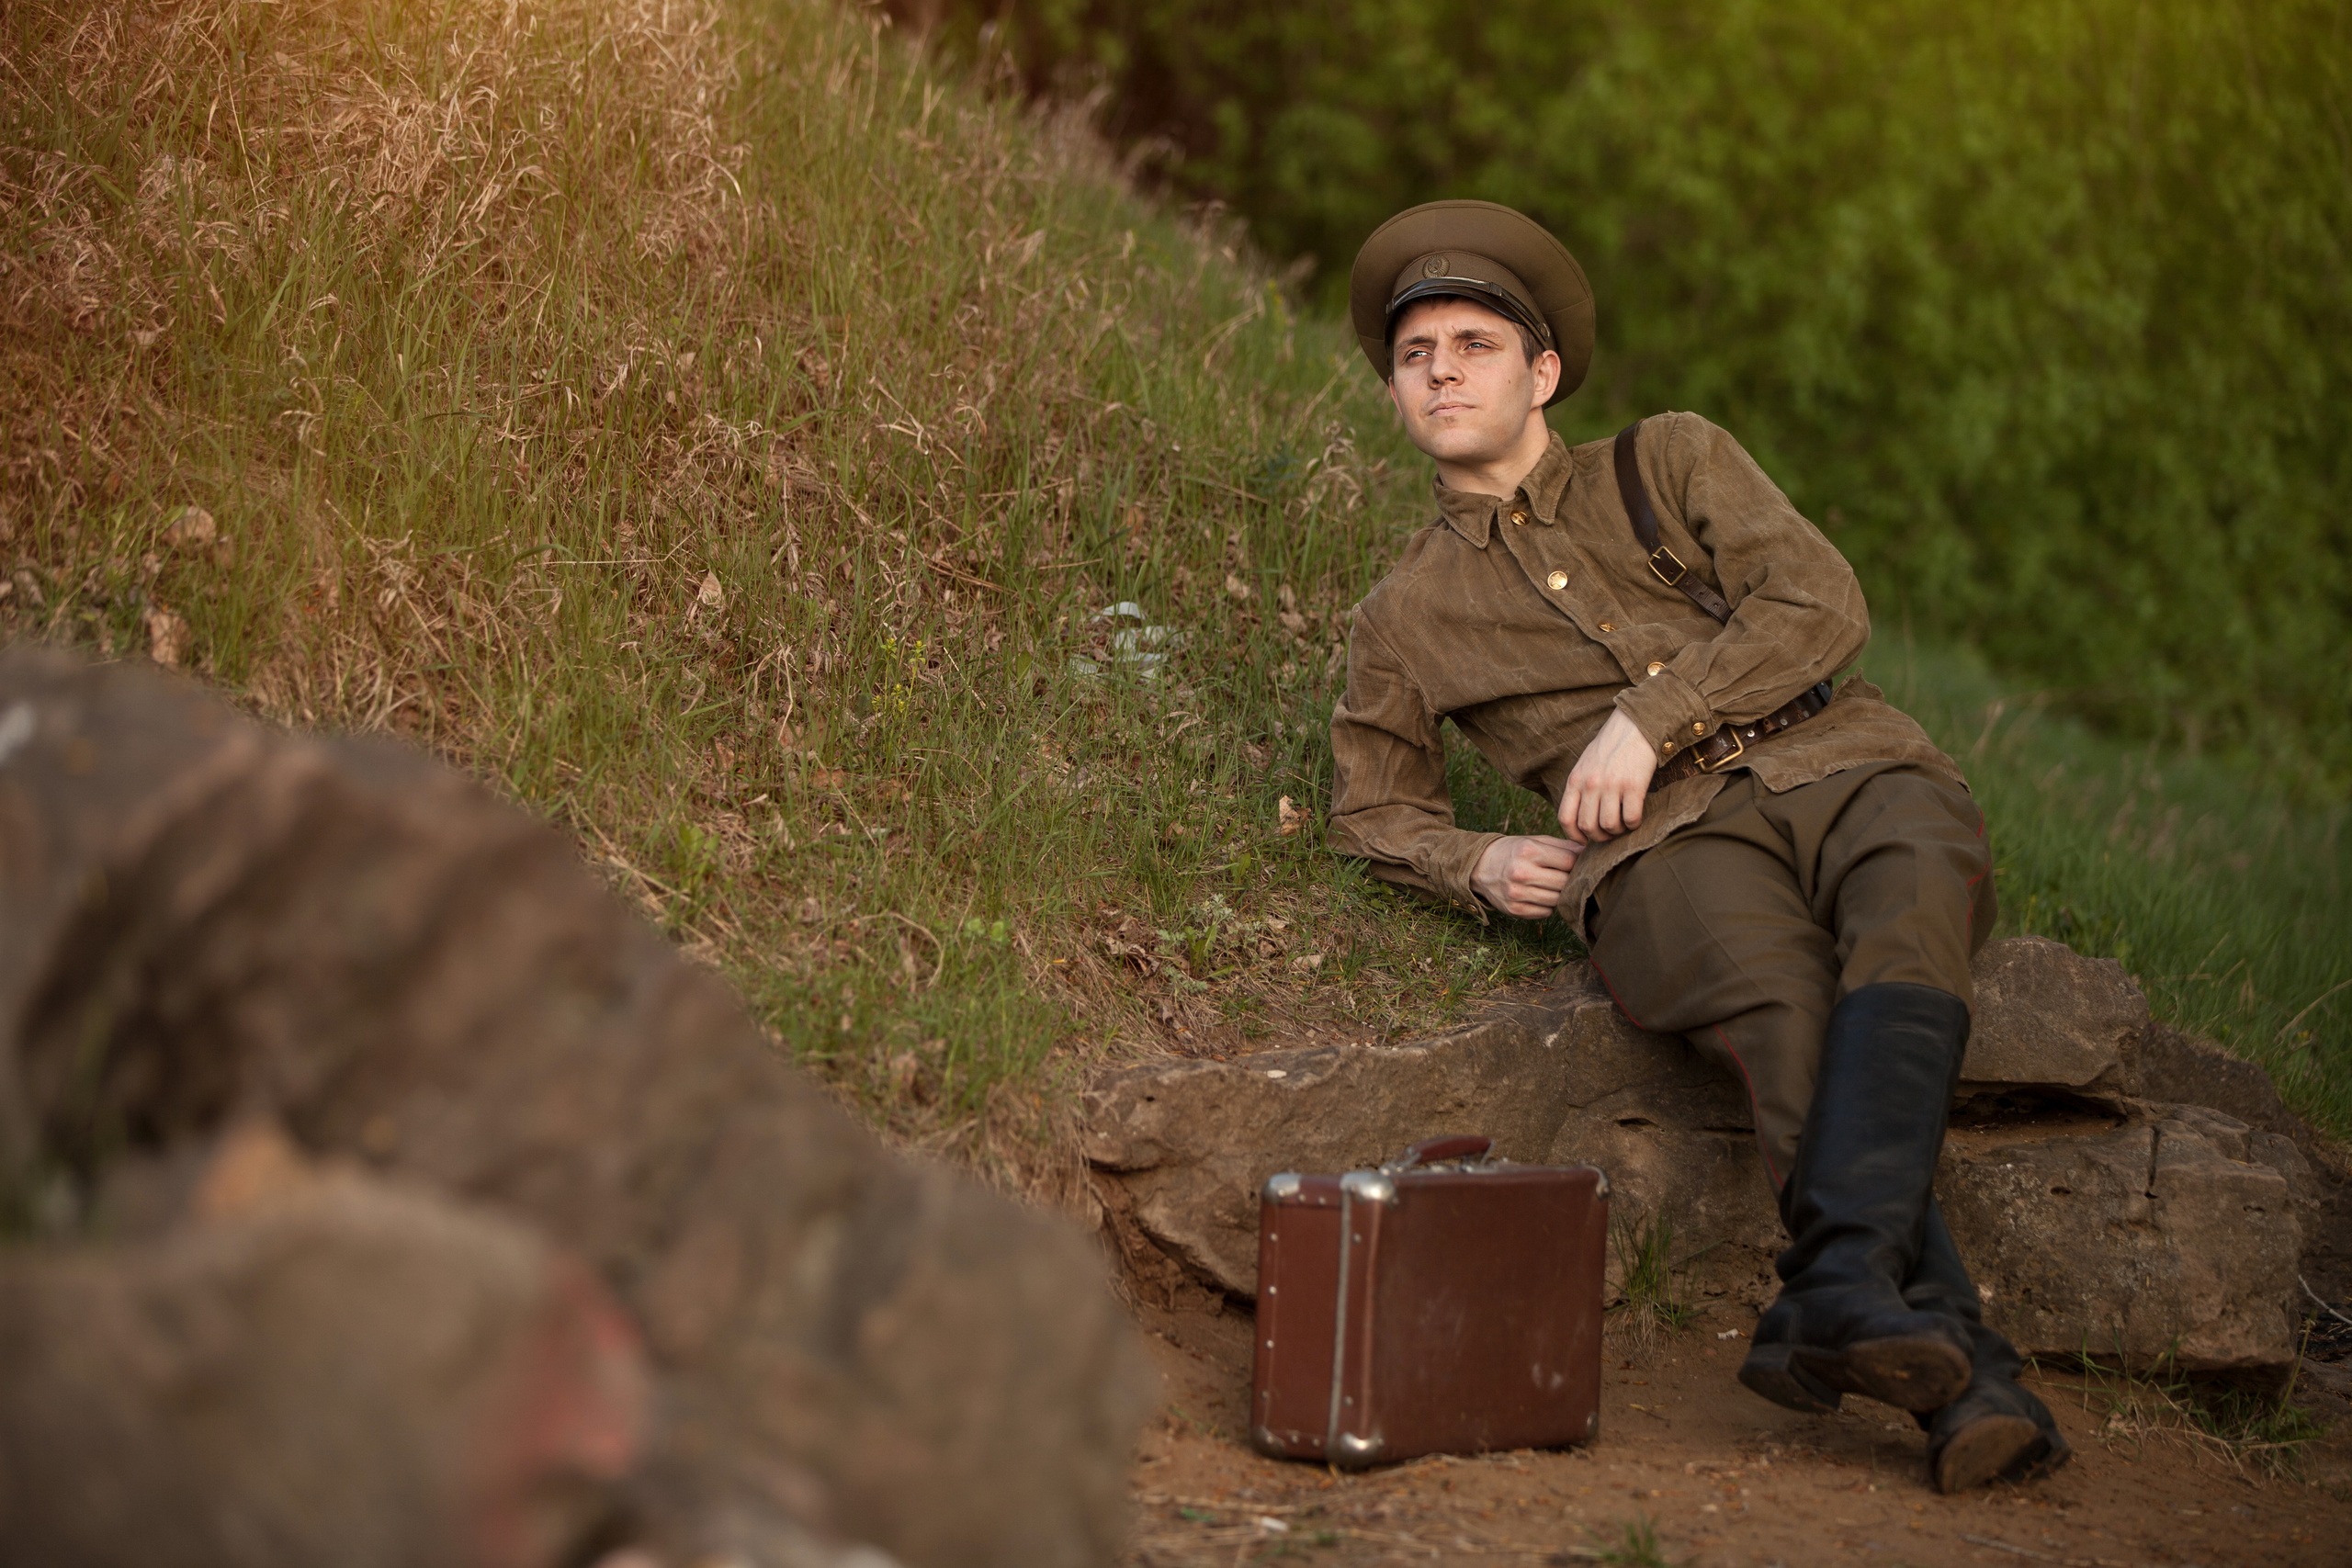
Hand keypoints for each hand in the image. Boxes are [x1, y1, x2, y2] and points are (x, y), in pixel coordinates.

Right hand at [1471, 834, 1583, 918]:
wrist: (1479, 867)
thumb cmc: (1513, 851)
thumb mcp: (1534, 841)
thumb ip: (1563, 846)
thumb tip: (1590, 852)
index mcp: (1528, 851)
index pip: (1569, 861)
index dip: (1577, 862)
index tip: (1577, 863)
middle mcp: (1521, 872)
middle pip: (1565, 882)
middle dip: (1569, 879)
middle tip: (1565, 875)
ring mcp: (1517, 894)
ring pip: (1557, 900)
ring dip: (1558, 894)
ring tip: (1550, 885)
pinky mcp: (1514, 910)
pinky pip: (1546, 913)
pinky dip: (1547, 906)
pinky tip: (1538, 895)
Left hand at [1558, 708, 1654, 843]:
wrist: (1635, 726)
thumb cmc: (1610, 748)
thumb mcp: (1585, 765)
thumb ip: (1580, 788)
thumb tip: (1580, 819)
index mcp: (1575, 780)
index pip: (1565, 818)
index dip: (1574, 836)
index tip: (1585, 841)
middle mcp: (1590, 784)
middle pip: (1587, 827)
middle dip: (1599, 837)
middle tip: (1609, 833)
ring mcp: (1611, 785)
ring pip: (1609, 826)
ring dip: (1617, 831)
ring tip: (1622, 825)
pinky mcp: (1633, 785)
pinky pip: (1631, 818)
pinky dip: (1634, 824)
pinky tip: (1635, 818)